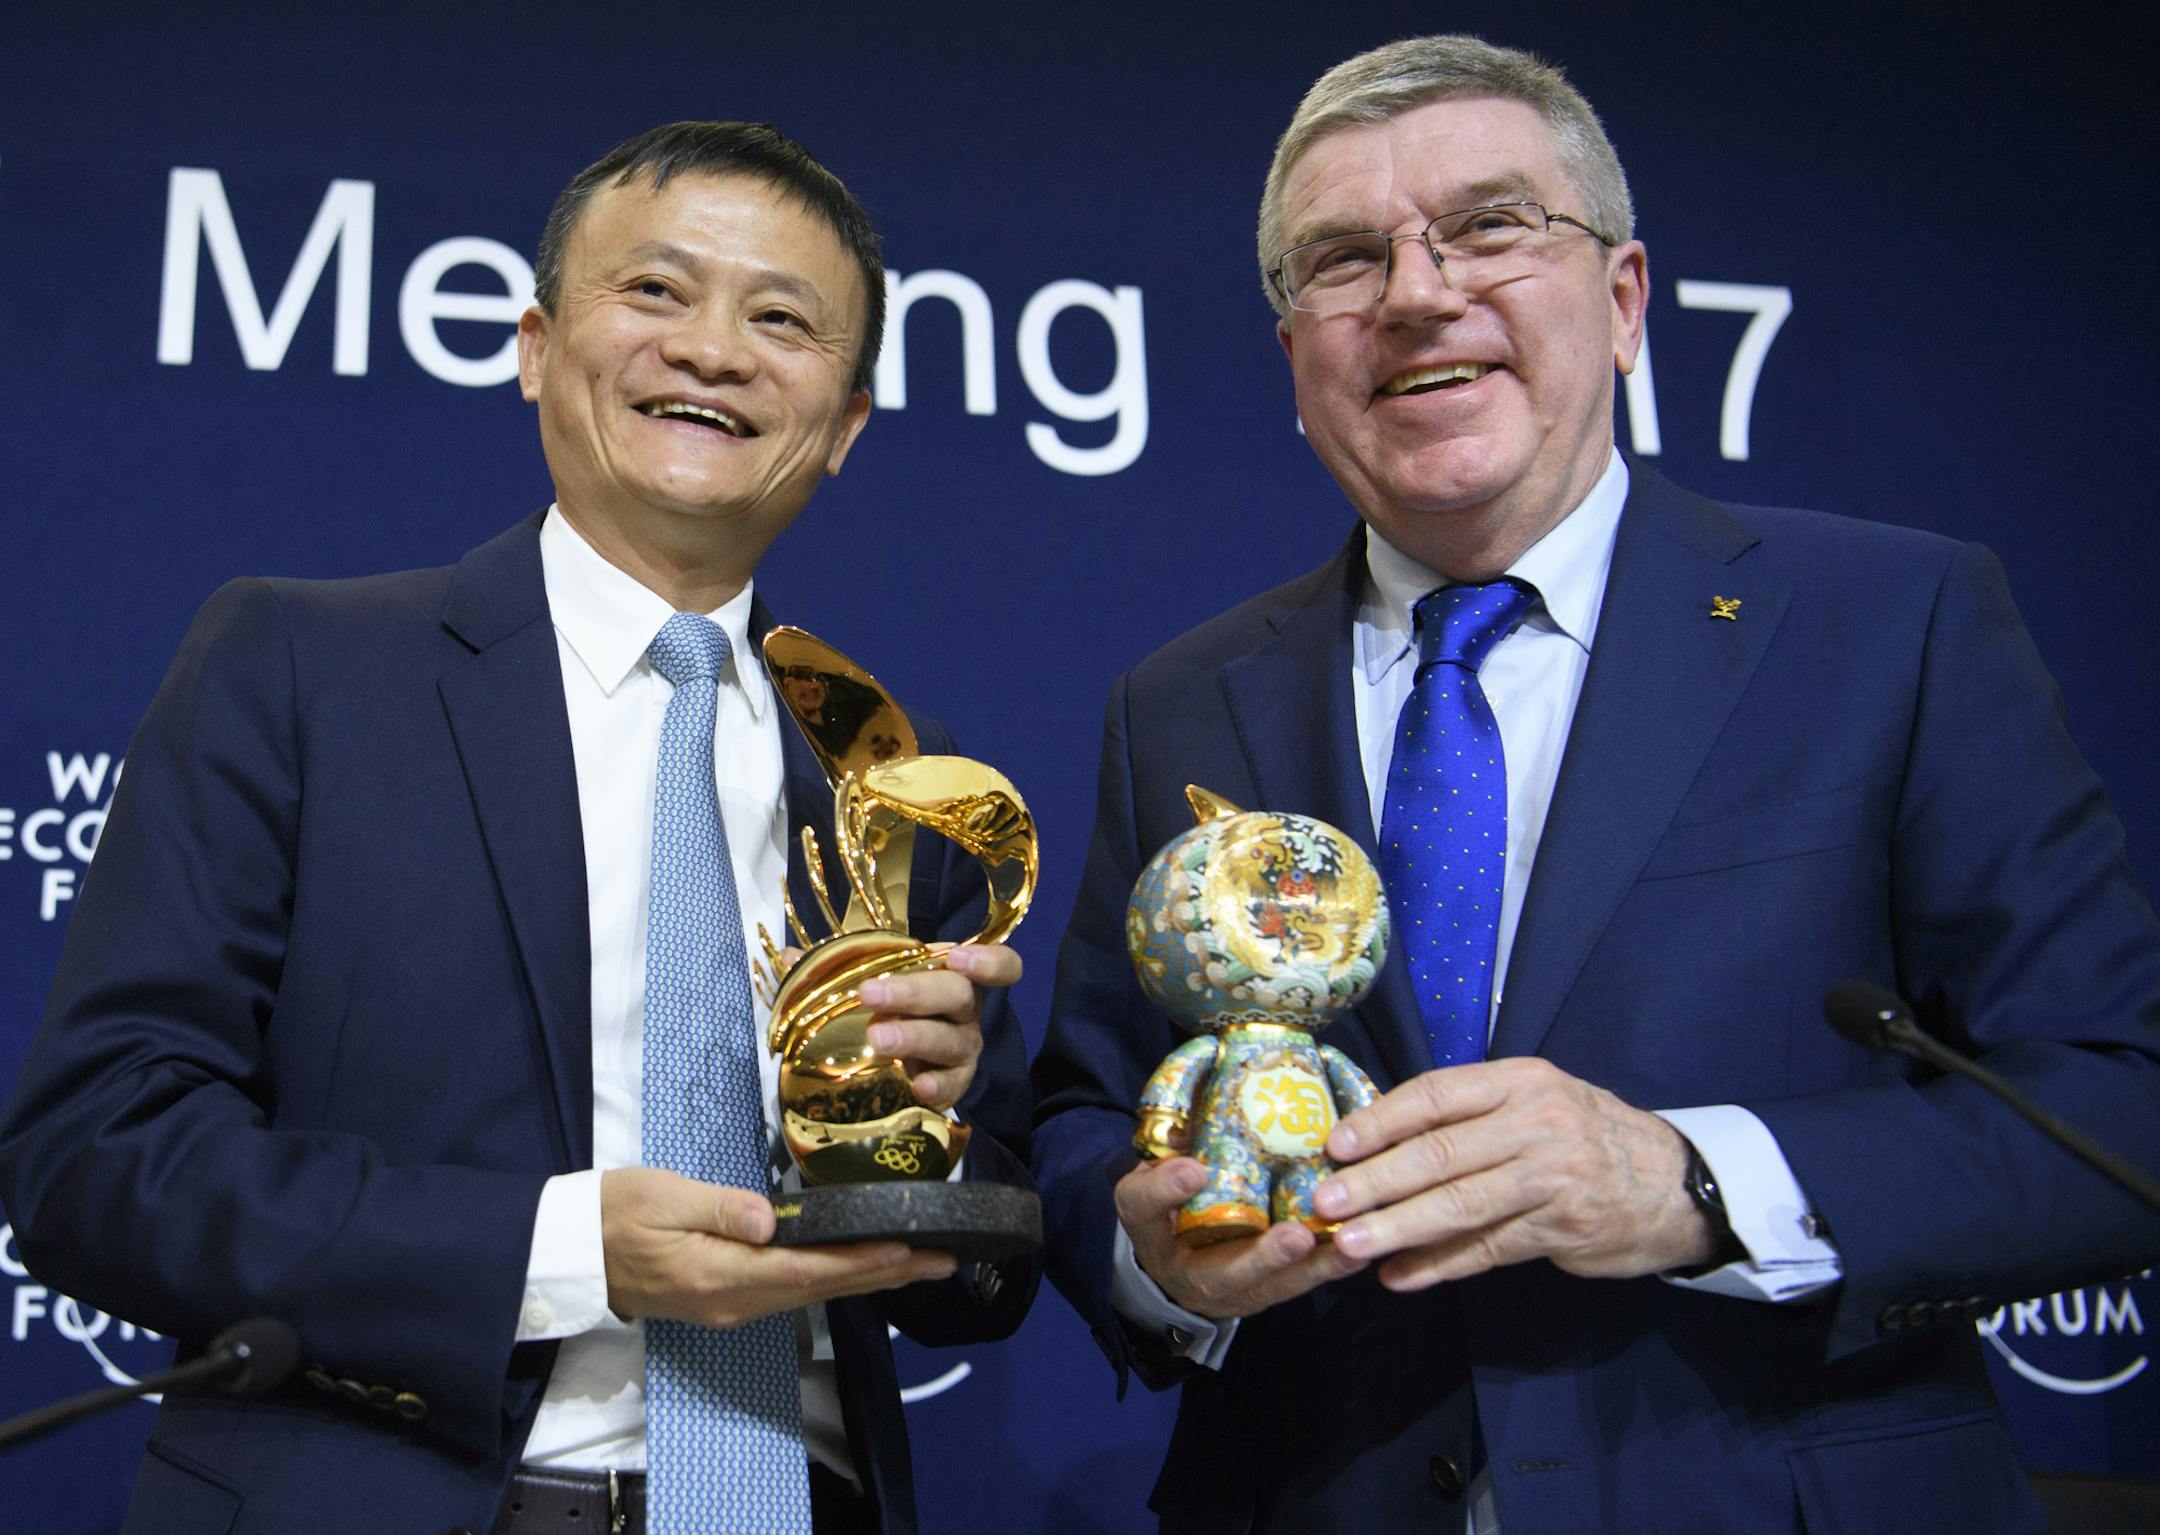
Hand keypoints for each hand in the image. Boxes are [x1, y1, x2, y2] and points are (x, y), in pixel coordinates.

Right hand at [601, 1167, 956, 1327]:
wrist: (571, 1252)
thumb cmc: (613, 1213)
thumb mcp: (662, 1196)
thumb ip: (719, 1206)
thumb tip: (769, 1217)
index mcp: (721, 1274)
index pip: (809, 1270)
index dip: (863, 1262)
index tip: (910, 1251)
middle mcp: (734, 1301)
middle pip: (823, 1288)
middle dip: (886, 1274)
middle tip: (942, 1260)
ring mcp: (730, 1307)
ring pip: (812, 1293)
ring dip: (867, 1279)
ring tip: (917, 1263)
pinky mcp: (725, 1300)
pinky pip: (793, 1292)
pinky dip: (834, 1280)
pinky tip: (859, 1269)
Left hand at [858, 943, 1020, 1109]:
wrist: (900, 1059)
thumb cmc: (893, 1007)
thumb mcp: (880, 979)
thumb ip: (852, 966)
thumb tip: (798, 956)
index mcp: (955, 976)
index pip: (1001, 966)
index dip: (988, 961)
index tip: (955, 957)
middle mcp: (966, 1011)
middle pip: (958, 995)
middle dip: (914, 992)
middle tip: (870, 994)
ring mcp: (963, 1049)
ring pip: (950, 1040)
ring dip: (913, 1037)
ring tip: (877, 1037)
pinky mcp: (954, 1084)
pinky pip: (952, 1085)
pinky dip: (937, 1086)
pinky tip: (917, 1085)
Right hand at [1114, 1156, 1368, 1319]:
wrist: (1173, 1256)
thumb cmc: (1168, 1197)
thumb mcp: (1155, 1166)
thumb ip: (1175, 1139)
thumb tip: (1208, 1071)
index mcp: (1147, 1225)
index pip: (1143, 1207)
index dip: (1165, 1189)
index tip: (1191, 1168)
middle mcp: (1186, 1268)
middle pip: (1219, 1273)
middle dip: (1261, 1257)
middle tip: (1294, 1237)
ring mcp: (1229, 1290)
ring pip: (1271, 1288)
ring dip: (1311, 1269)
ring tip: (1345, 1246)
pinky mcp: (1265, 1292)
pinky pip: (1297, 1285)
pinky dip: (1328, 1269)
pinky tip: (1359, 1250)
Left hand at [1314, 1058, 1717, 1290]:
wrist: (1676, 1184)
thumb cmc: (1584, 1136)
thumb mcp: (1536, 1103)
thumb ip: (1471, 1116)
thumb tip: (1379, 1141)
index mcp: (1520, 1082)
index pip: (1436, 1095)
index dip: (1381, 1121)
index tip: (1335, 1145)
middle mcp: (1537, 1124)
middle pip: (1440, 1155)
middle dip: (1376, 1182)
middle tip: (1326, 1203)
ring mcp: (1552, 1179)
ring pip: (1460, 1206)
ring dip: (1398, 1229)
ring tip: (1352, 1246)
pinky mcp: (1563, 1229)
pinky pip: (1488, 1249)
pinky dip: (1439, 1265)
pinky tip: (1401, 1276)